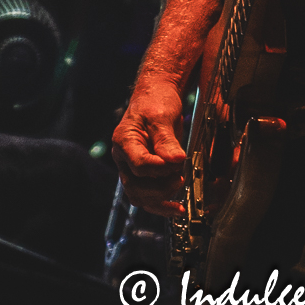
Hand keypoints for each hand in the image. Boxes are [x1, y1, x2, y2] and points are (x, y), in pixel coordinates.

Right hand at [111, 75, 187, 216]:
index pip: (138, 165)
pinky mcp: (144, 174)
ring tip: (179, 186)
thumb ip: (166, 140)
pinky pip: (147, 197)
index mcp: (124, 140)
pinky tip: (177, 208)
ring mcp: (132, 167)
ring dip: (161, 198)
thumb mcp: (161, 116)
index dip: (159, 168)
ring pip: (139, 196)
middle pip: (135, 187)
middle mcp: (124, 157)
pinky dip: (162, 205)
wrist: (156, 96)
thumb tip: (175, 161)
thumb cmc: (155, 101)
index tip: (177, 161)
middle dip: (160, 187)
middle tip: (180, 176)